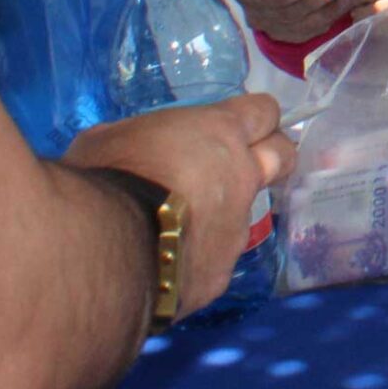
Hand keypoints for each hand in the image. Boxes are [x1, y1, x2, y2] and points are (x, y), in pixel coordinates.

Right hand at [64, 93, 293, 314]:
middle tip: (242, 169)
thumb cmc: (106, 178)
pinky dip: (192, 261)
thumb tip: (134, 150)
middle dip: (271, 158)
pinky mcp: (219, 276)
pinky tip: (160, 268)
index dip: (255, 119)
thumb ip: (140, 139)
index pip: (263, 111)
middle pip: (282, 157)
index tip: (240, 127)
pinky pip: (212, 263)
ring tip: (174, 232)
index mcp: (220, 133)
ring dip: (219, 219)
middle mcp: (242, 179)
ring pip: (242, 218)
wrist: (105, 252)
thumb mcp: (109, 138)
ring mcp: (235, 231)